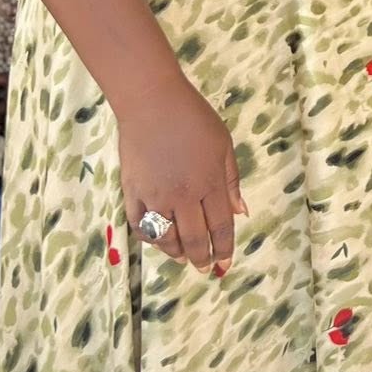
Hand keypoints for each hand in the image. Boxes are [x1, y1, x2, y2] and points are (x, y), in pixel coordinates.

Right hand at [117, 74, 245, 275]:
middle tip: (206, 269)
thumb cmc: (193, 118)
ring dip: (177, 253)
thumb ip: (231, 181)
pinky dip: (150, 238)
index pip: (220, 226)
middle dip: (202, 258)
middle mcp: (183, 196)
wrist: (151, 102)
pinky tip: (159, 241)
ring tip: (184, 259)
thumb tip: (240, 212)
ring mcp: (155, 195)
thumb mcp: (224, 145)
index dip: (225, 248)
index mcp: (210, 183)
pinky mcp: (132, 191)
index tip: (226, 263)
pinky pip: (140, 225)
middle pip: (195, 238)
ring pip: (166, 238)